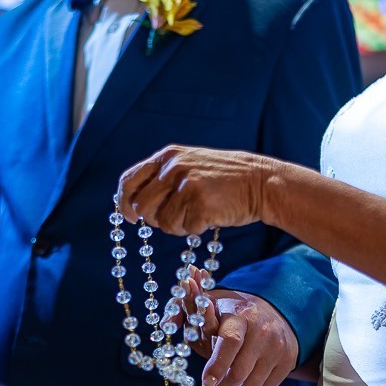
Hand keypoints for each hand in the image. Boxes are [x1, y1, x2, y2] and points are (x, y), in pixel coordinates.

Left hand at [116, 145, 280, 235]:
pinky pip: (185, 229)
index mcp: (168, 156)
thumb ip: (163, 177)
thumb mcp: (190, 165)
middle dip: (154, 219)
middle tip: (174, 218)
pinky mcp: (201, 204)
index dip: (125, 202)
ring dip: (178, 226)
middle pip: (142, 206)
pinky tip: (211, 215)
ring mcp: (187, 185)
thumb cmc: (224, 179)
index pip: (129, 180)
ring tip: (197, 213)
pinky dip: (196, 228)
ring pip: (163, 222)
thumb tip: (134, 203)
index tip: (130, 217)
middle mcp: (174, 167)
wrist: (261, 182)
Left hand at [164, 269, 298, 385]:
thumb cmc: (231, 312)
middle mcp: (263, 331)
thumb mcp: (207, 304)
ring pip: (250, 385)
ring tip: (227, 377)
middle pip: (239, 372)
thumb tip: (166, 323)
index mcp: (240, 315)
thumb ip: (182, 309)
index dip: (216, 365)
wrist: (275, 311)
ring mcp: (278, 347)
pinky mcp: (289, 360)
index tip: (206, 383)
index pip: (230, 342)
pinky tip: (245, 376)